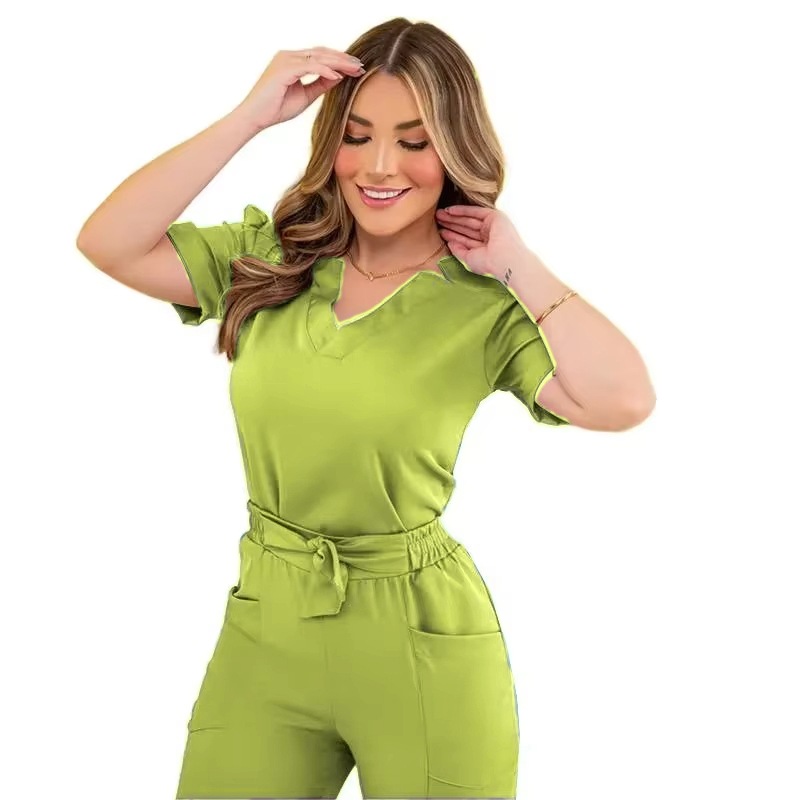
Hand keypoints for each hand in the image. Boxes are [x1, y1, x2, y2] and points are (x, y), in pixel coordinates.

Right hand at [233, 47, 364, 131]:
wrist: (255, 117)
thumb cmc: (276, 108)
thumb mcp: (305, 96)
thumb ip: (320, 85)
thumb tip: (338, 78)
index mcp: (292, 60)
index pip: (320, 56)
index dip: (339, 61)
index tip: (356, 69)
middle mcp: (289, 56)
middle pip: (321, 53)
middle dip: (342, 59)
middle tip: (360, 66)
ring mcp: (286, 59)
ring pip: (318, 57)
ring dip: (338, 63)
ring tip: (354, 70)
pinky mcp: (284, 68)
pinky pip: (310, 66)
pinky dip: (325, 70)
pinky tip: (338, 76)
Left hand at [435, 205, 528, 282]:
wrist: (504, 261)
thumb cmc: (489, 265)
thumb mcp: (469, 259)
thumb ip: (459, 250)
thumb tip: (449, 242)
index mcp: (486, 247)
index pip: (466, 239)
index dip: (452, 235)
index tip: (440, 231)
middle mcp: (490, 235)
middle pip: (466, 227)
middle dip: (451, 223)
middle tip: (436, 219)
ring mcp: (493, 225)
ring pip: (469, 219)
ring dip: (454, 217)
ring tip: (439, 214)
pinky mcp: (495, 217)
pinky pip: (475, 211)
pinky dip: (462, 210)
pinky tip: (450, 210)